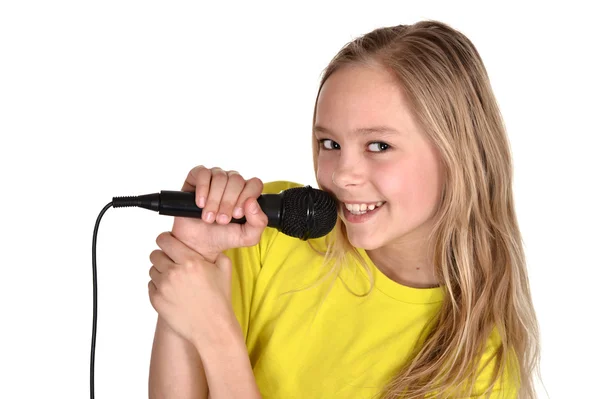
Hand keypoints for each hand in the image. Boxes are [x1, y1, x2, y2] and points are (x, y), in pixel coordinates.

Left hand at [148, 231, 240, 349]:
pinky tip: (172, 292)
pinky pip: (151, 286)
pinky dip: (159, 287)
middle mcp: (174, 272)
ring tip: (174, 280)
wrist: (213, 328)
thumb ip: (216, 253)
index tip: (167, 241)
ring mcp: (163, 287)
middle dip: (163, 256)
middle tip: (171, 262)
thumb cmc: (219, 300)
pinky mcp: (156, 301)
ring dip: (161, 272)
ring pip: (152, 270)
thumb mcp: (224, 270)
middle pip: (155, 254)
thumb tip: (208, 246)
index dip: (165, 239)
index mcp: (190, 261)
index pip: (165, 240)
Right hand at [171, 166, 267, 261]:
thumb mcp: (247, 236)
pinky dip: (202, 189)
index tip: (237, 215)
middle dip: (228, 202)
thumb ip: (258, 222)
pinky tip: (200, 204)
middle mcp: (233, 182)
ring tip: (209, 217)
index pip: (255, 184)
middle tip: (221, 220)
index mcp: (247, 192)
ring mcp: (215, 177)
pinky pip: (203, 173)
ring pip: (220, 177)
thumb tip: (252, 202)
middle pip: (237, 180)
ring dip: (214, 200)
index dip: (246, 197)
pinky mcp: (197, 176)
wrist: (197, 242)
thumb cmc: (223, 236)